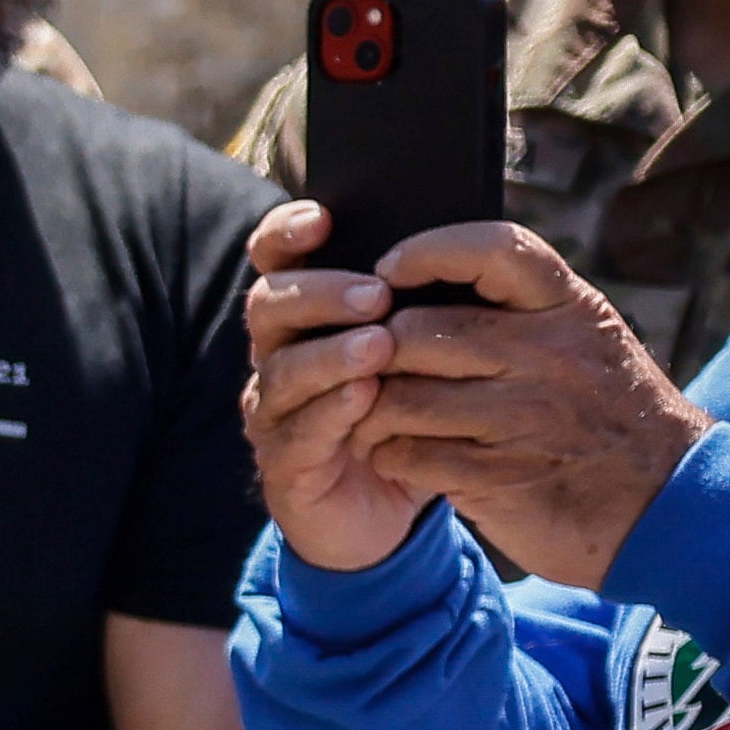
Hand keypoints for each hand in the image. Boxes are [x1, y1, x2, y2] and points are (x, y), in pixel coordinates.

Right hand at [239, 197, 443, 575]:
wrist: (391, 511)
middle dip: (320, 294)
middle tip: (376, 295)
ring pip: (280, 371)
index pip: (278, 259)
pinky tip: (365, 399)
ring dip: (328, 354)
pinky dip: (330, 413)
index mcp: (309, 316)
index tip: (323, 219)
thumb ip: (424, 302)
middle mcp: (279, 356)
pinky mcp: (285, 466)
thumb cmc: (412, 414)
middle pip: (269, 305)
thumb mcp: (423, 351)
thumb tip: (459, 239)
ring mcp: (275, 412)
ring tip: (377, 345)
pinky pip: (297, 434)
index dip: (287, 233)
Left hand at [333, 224, 704, 590]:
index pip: (493, 249)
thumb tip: (428, 277)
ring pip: (398, 396)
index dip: (428, 250)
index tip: (388, 268)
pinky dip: (386, 453)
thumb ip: (524, 308)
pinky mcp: (494, 476)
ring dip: (368, 408)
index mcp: (570, 310)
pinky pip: (404, 453)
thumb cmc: (610, 413)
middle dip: (374, 350)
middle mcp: (547, 356)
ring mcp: (521, 418)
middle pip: (416, 332)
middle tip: (360, 364)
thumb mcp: (588, 341)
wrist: (667, 504)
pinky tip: (396, 452)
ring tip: (371, 412)